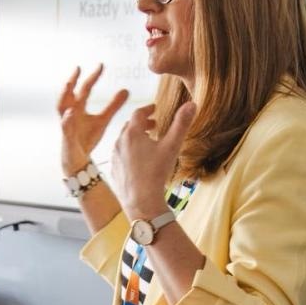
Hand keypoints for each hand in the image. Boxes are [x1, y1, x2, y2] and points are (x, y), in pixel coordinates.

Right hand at [58, 65, 128, 174]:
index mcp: (79, 107)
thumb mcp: (103, 120)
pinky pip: (65, 127)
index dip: (93, 77)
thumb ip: (113, 105)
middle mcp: (70, 113)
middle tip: (78, 68)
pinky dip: (67, 120)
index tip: (101, 65)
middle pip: (68, 93)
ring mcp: (67, 124)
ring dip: (63, 95)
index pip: (85, 88)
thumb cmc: (86, 138)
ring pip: (60, 107)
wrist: (78, 158)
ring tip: (68, 84)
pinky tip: (70, 113)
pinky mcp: (67, 137)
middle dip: (72, 80)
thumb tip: (125, 90)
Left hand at [112, 101, 195, 218]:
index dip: (148, 109)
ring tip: (147, 143)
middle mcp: (119, 142)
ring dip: (134, 138)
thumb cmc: (156, 173)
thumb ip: (181, 124)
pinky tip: (138, 161)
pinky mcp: (114, 170)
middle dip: (142, 123)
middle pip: (129, 126)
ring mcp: (115, 157)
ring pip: (123, 141)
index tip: (155, 109)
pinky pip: (120, 156)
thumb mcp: (172, 146)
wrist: (141, 201)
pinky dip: (129, 152)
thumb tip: (191, 103)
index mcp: (132, 133)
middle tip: (154, 125)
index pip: (138, 113)